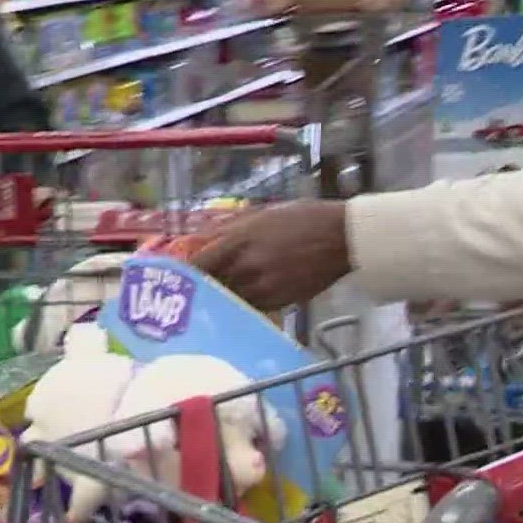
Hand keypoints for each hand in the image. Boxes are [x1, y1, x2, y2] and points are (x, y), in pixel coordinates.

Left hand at [190, 200, 353, 310]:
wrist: (344, 237)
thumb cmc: (303, 218)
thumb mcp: (262, 215)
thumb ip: (229, 229)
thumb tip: (200, 240)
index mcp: (239, 241)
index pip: (199, 265)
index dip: (185, 273)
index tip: (178, 276)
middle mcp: (246, 267)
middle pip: (209, 287)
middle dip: (200, 289)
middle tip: (190, 291)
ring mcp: (262, 287)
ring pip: (228, 301)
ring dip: (220, 300)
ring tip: (214, 298)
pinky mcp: (278, 302)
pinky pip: (249, 307)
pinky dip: (242, 305)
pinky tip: (241, 301)